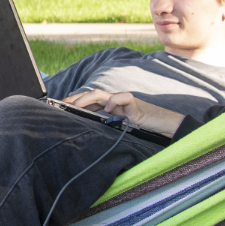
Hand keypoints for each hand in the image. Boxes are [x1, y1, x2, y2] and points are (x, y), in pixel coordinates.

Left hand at [65, 90, 184, 138]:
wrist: (164, 124)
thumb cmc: (142, 127)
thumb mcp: (120, 128)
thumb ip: (107, 126)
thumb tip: (88, 132)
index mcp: (110, 107)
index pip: (90, 102)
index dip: (75, 103)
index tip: (61, 108)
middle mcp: (115, 102)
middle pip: (92, 95)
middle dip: (75, 99)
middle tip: (62, 105)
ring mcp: (124, 101)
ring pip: (102, 94)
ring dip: (87, 99)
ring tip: (77, 105)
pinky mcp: (135, 104)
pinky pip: (123, 98)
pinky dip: (115, 101)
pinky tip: (109, 109)